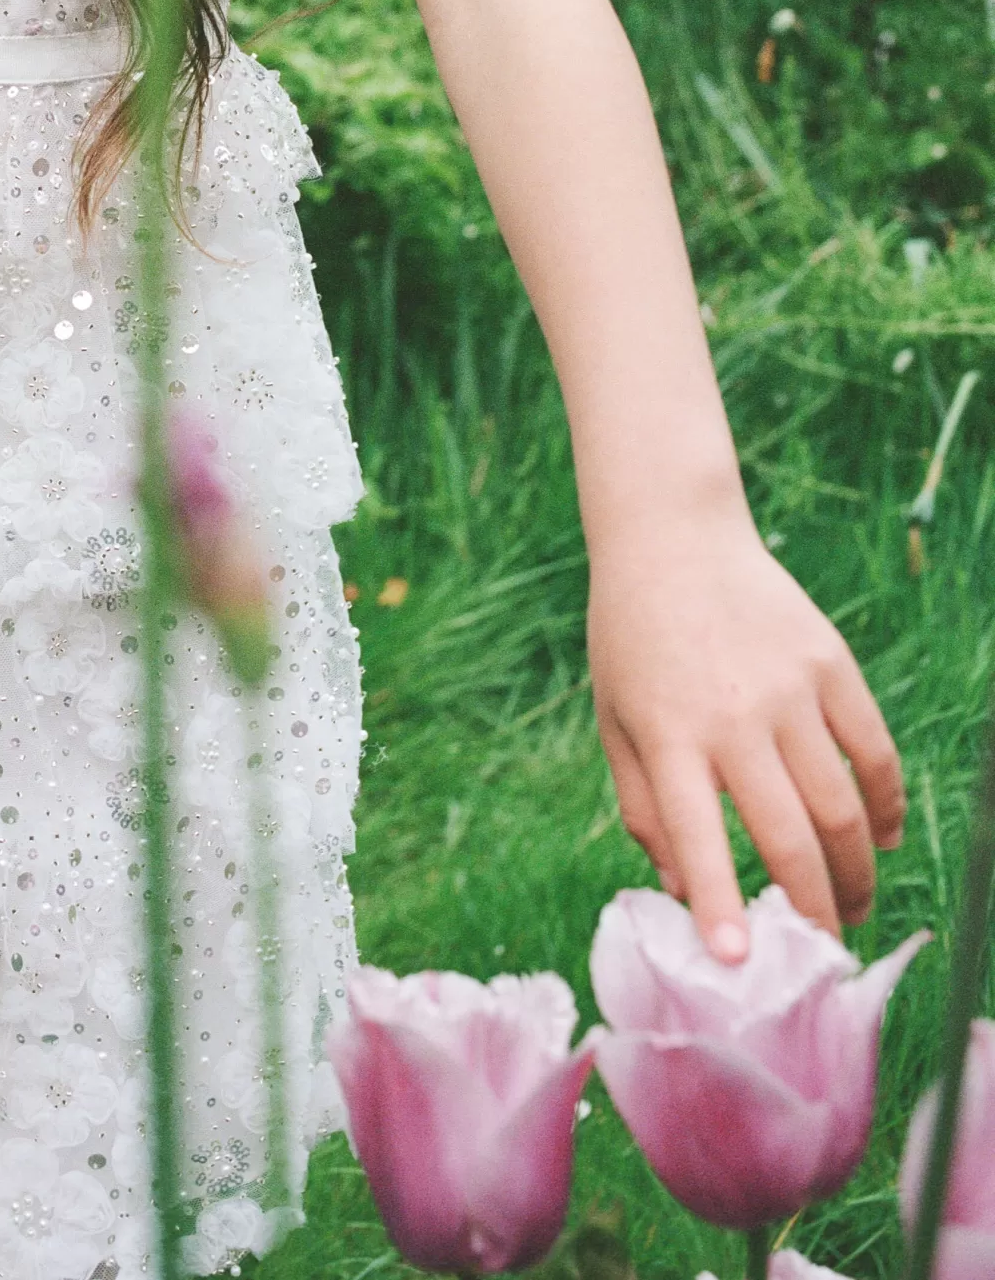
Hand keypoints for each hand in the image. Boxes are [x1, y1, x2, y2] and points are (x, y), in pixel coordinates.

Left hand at [586, 510, 904, 958]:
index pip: (698, 836)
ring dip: (855, 871)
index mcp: (668, 734)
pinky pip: (874, 751)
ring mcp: (788, 689)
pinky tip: (880, 838)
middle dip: (813, 910)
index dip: (720, 905)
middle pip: (791, 836)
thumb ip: (643, 805)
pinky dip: (887, 805)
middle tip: (821, 952)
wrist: (671, 537)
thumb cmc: (631, 637)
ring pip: (843, 807)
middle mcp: (732, 716)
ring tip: (851, 906)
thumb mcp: (613, 718)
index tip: (738, 964)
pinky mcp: (829, 663)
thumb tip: (680, 889)